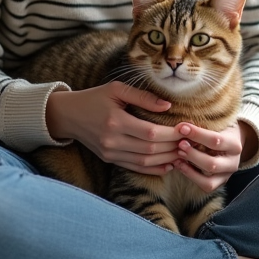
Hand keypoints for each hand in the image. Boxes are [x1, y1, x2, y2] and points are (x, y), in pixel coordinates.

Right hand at [45, 82, 179, 174]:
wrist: (68, 115)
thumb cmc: (94, 97)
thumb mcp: (116, 89)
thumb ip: (143, 97)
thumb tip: (168, 105)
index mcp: (115, 121)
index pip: (150, 133)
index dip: (171, 134)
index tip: (186, 129)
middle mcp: (112, 140)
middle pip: (150, 149)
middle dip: (173, 147)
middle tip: (190, 142)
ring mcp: (110, 152)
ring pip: (144, 161)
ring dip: (167, 159)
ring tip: (183, 153)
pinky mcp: (109, 159)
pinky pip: (135, 167)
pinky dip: (154, 169)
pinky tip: (168, 165)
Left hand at [173, 121, 247, 192]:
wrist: (232, 140)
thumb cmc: (220, 128)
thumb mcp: (217, 124)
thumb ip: (203, 125)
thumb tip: (181, 127)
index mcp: (235, 144)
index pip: (216, 140)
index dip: (197, 134)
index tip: (182, 128)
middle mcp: (233, 162)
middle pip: (212, 164)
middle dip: (192, 155)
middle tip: (179, 144)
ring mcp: (227, 175)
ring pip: (208, 180)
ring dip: (189, 169)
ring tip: (177, 156)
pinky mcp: (219, 182)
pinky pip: (205, 185)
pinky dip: (191, 176)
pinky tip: (180, 165)